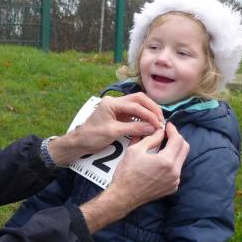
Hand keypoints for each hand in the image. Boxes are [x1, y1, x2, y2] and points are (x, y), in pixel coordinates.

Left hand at [48, 93, 164, 165]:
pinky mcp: (119, 115)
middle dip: (151, 108)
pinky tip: (149, 124)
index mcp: (112, 103)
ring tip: (157, 122)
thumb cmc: (92, 136)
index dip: (149, 114)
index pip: (135, 105)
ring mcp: (117, 107)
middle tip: (161, 120)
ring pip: (137, 104)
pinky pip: (134, 112)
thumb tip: (152, 127)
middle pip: (139, 99)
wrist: (80, 142)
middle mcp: (115, 102)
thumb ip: (133, 128)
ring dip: (148, 111)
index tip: (158, 124)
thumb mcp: (113, 132)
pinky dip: (143, 117)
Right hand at [80, 123, 188, 231]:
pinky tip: (159, 162)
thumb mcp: (135, 150)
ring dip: (174, 151)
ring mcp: (175, 181)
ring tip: (161, 147)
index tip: (167, 126)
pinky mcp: (172, 187)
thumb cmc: (127, 173)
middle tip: (167, 134)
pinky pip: (176, 171)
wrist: (124, 195)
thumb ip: (151, 138)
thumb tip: (160, 131)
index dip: (173, 130)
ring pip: (181, 160)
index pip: (178, 140)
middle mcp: (175, 172)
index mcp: (166, 161)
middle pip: (185, 149)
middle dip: (177, 138)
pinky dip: (171, 163)